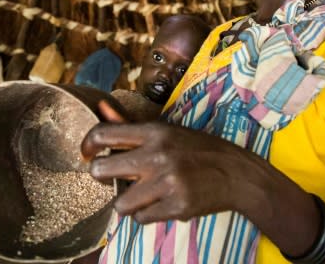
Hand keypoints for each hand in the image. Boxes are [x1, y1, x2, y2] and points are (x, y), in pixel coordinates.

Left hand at [81, 122, 257, 223]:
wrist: (237, 174)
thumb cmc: (198, 150)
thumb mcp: (166, 131)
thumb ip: (129, 124)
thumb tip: (100, 106)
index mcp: (154, 132)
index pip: (103, 134)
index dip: (87, 145)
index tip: (87, 154)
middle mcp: (158, 155)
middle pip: (101, 170)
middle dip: (101, 176)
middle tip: (112, 177)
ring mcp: (167, 183)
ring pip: (120, 203)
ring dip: (127, 202)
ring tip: (142, 194)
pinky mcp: (176, 206)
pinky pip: (141, 218)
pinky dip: (147, 214)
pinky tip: (161, 203)